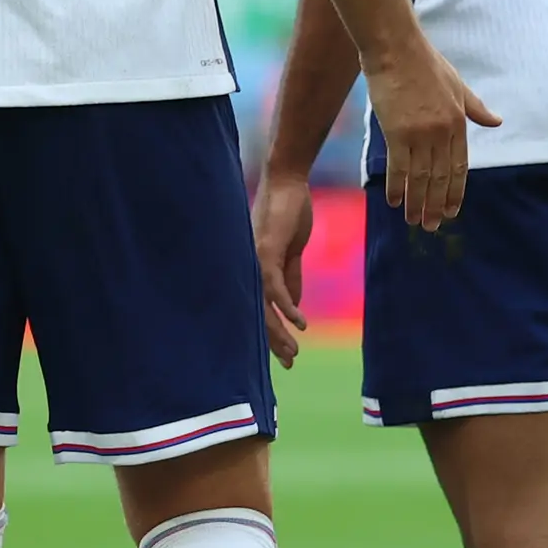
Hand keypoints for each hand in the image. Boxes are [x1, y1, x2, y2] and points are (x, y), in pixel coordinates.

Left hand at [253, 168, 315, 364]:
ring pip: (263, 308)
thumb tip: (293, 307)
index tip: (284, 356)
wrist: (289, 183)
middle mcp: (248, 269)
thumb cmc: (289, 213)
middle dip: (273, 342)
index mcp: (254, 270)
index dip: (271, 334)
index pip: (259, 309)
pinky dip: (287, 308)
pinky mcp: (265, 252)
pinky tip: (300, 323)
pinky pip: (275, 288)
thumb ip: (292, 277)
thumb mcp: (293, 252)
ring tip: (292, 354)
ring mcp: (254, 261)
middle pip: (257, 314)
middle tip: (289, 364)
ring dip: (279, 333)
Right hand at [363, 33, 498, 229]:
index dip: (455, 191)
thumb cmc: (424, 63)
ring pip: (421, 178)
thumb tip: (497, 122)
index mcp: (458, 122)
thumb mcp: (458, 84)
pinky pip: (399, 168)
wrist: (396, 49)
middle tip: (433, 226)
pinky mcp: (397, 132)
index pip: (459, 166)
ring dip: (418, 202)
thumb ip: (476, 108)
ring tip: (415, 222)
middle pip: (441, 177)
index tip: (452, 210)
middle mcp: (443, 132)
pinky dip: (398, 187)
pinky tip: (395, 202)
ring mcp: (420, 133)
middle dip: (437, 205)